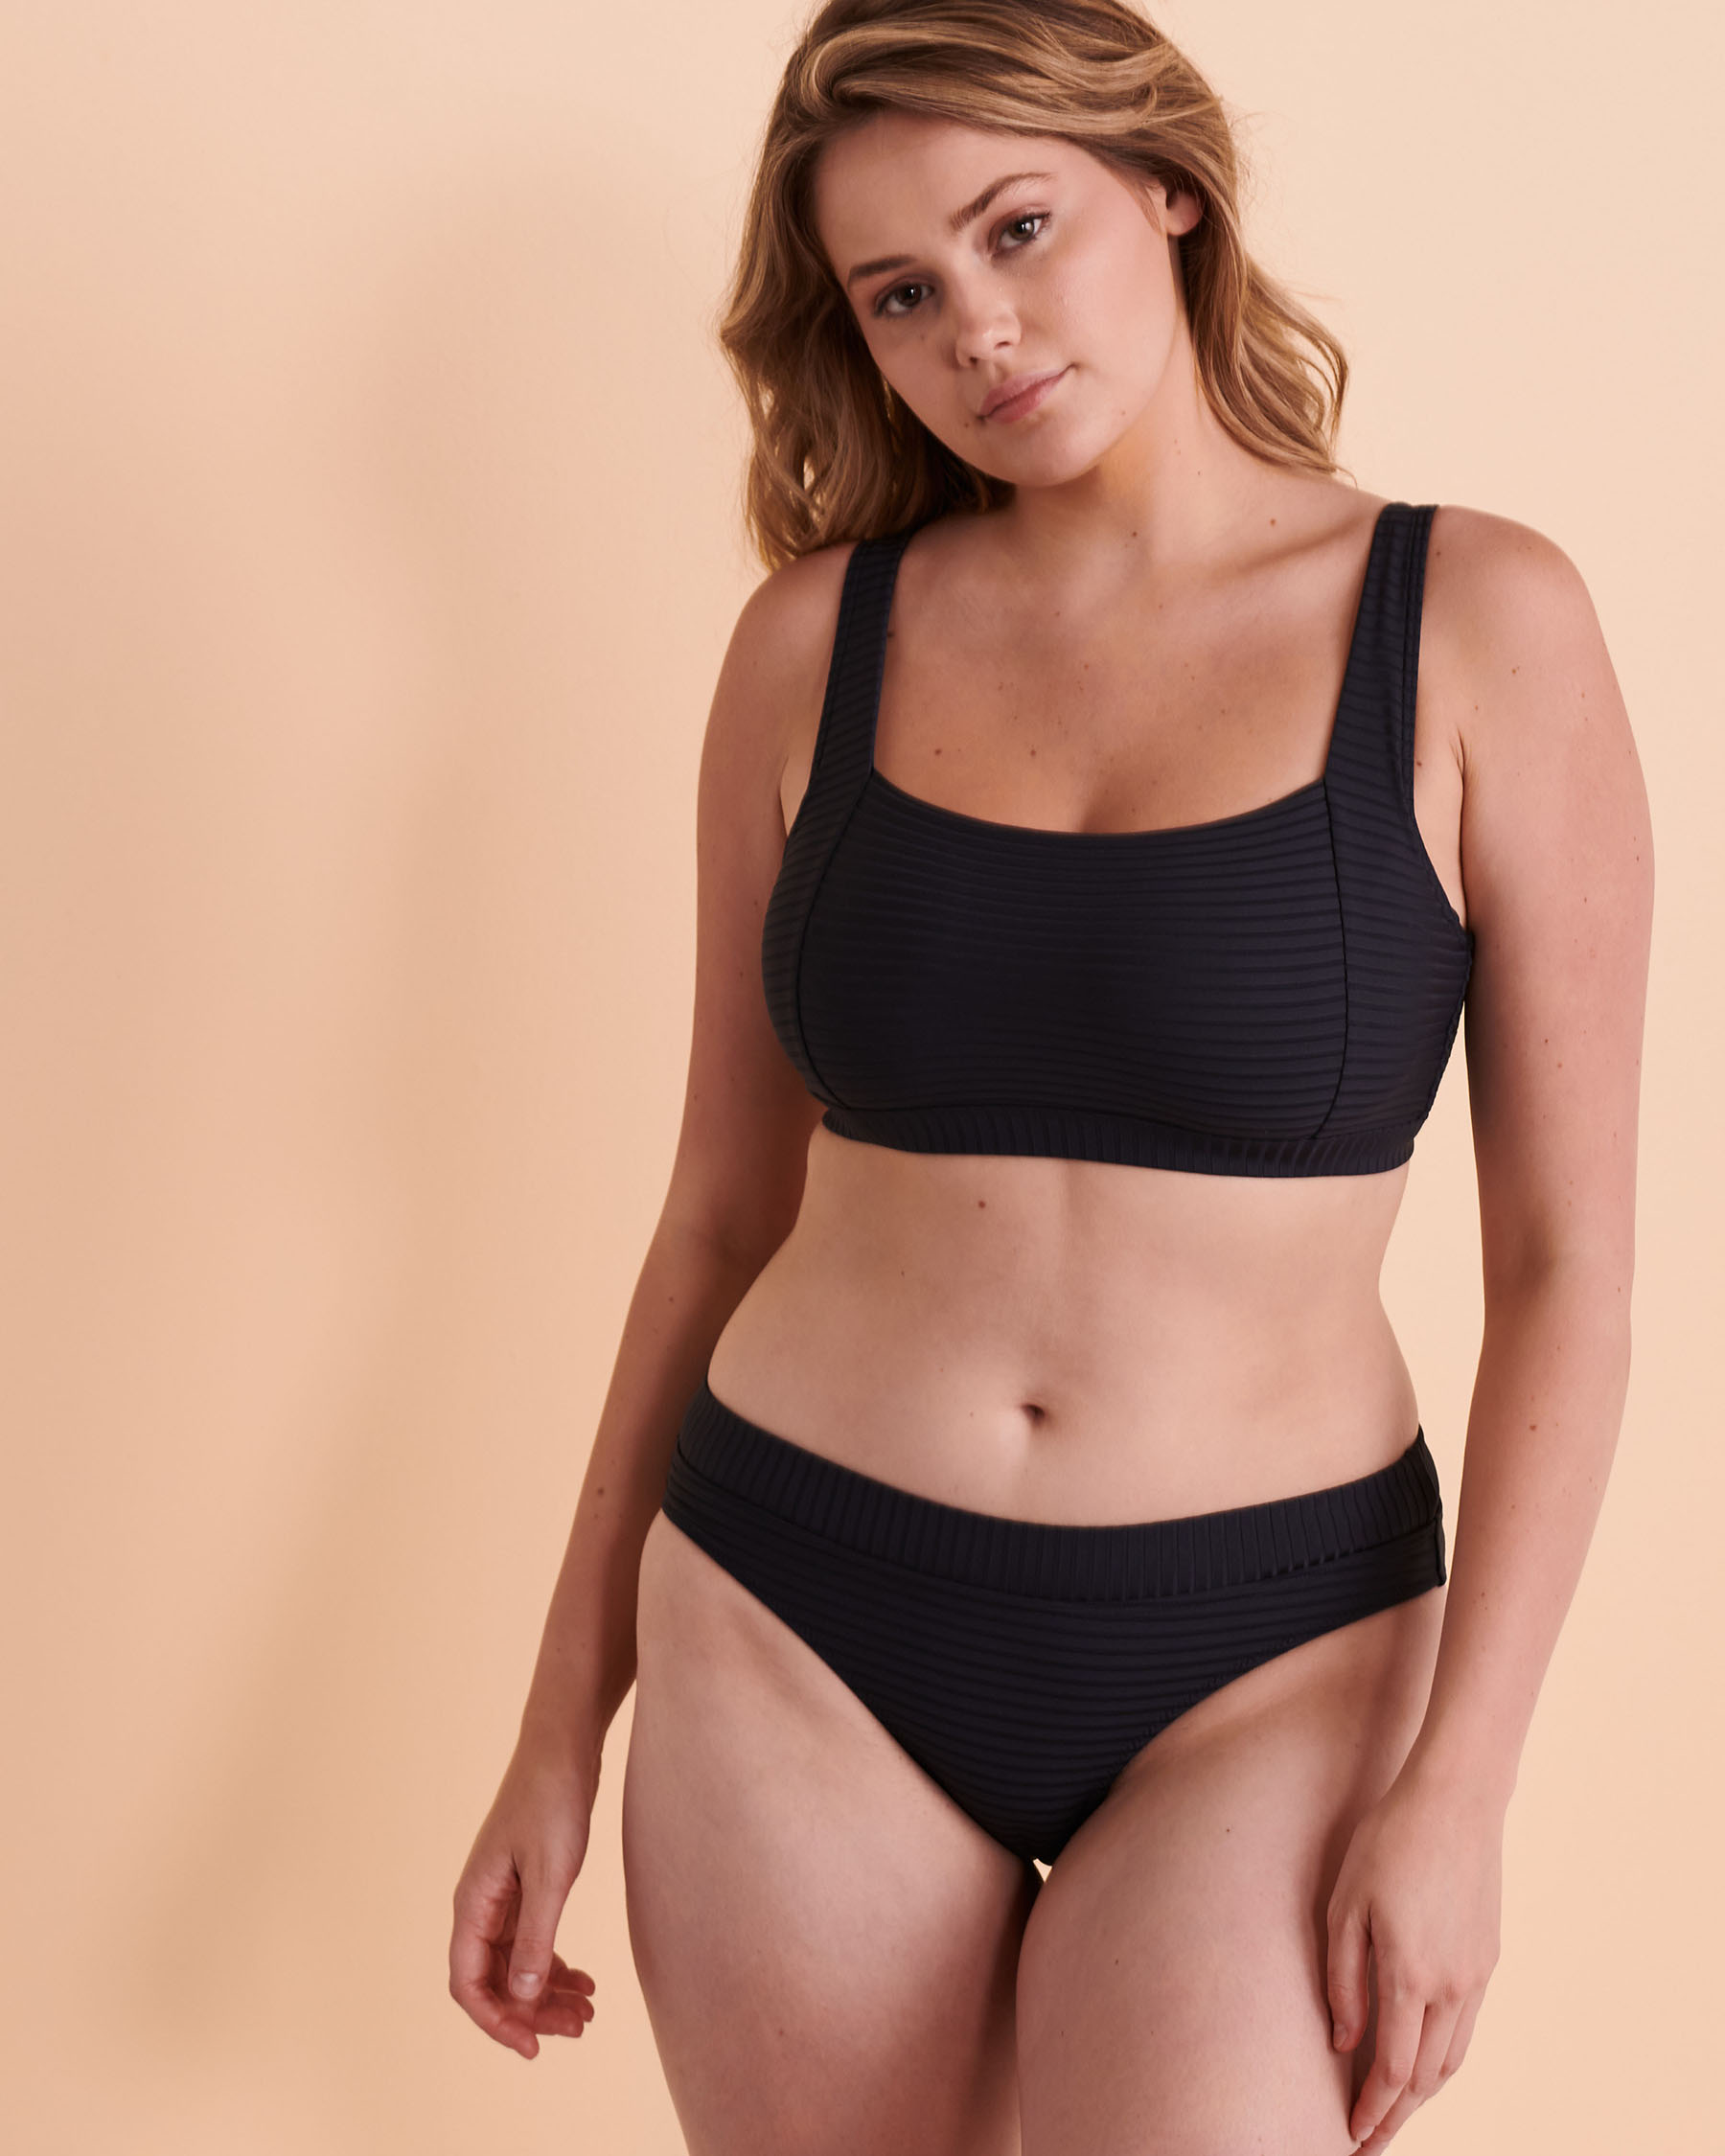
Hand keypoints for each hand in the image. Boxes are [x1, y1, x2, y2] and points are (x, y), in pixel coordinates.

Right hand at [449, 1739, 601, 2058]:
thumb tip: (522, 1996)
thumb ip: (538, 1936)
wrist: (563, 1747)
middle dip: (532, 2012)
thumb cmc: (553, 1801)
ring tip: (589, 2011)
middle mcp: (480, 1905)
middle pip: (494, 1981)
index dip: (497, 2022)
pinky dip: (555, 1965)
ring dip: (547, 1992)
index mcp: (474, 1903)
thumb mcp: (552, 1874)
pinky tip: (585, 1980)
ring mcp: (502, 1896)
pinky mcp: (525, 1886)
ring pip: (516, 1964)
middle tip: (580, 2029)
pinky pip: (531, 1942)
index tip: (534, 2047)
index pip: (469, 1985)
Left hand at [1326, 1758, 1504, 2149]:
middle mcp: (1451, 1987)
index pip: (1392, 2071)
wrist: (1456, 1800)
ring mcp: (1477, 1975)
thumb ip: (1342, 1979)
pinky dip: (1443, 2057)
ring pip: (1452, 2059)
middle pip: (1426, 2079)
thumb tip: (1342, 2041)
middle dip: (1397, 2115)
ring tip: (1394, 2110)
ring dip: (1423, 2093)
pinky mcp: (1489, 1959)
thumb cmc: (1389, 1842)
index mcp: (1410, 1976)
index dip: (1372, 2110)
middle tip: (1369, 2139)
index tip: (1352, 2136)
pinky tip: (1423, 2059)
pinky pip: (1466, 2028)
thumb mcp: (1345, 1904)